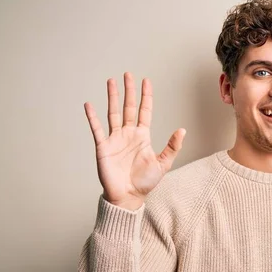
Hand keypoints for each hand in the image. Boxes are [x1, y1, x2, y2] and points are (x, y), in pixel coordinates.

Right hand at [84, 72, 185, 209]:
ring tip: (111, 81)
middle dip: (129, 91)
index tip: (146, 81)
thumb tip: (182, 130)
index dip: (146, 96)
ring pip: (113, 113)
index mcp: (142, 136)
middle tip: (128, 74)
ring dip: (112, 97)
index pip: (144, 111)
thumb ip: (172, 147)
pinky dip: (92, 117)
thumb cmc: (144, 182)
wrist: (128, 196)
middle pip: (128, 107)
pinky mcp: (103, 147)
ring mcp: (115, 139)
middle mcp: (128, 134)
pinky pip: (97, 129)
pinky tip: (89, 105)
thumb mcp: (163, 163)